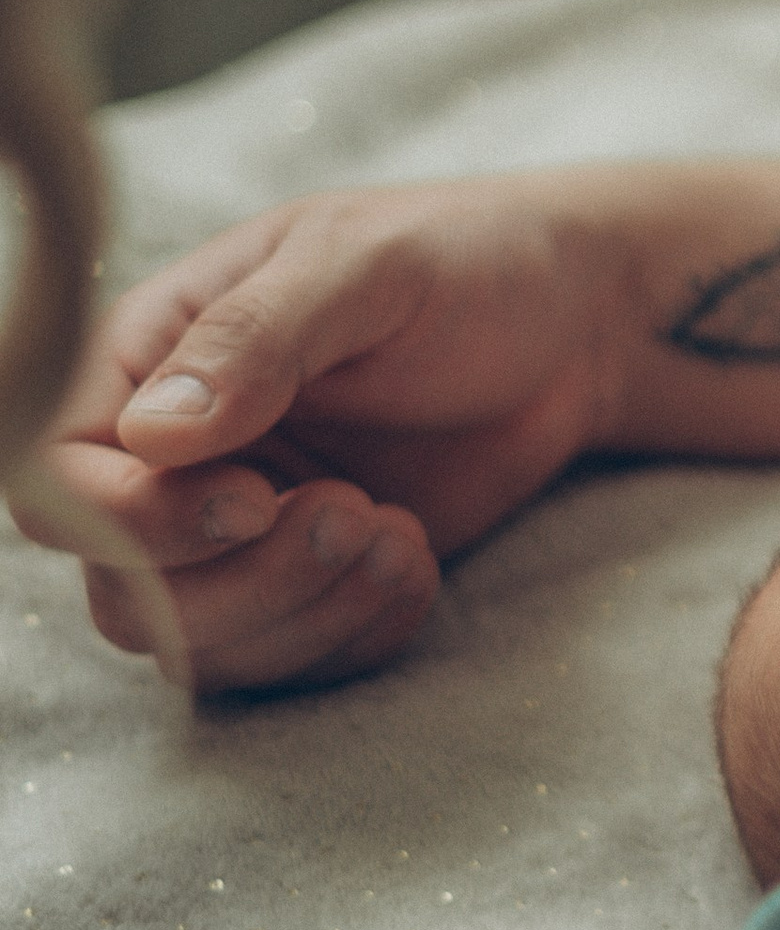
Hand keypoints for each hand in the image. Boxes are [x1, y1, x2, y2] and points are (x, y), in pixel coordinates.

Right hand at [12, 179, 631, 692]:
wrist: (571, 324)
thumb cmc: (462, 263)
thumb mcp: (364, 269)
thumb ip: (255, 339)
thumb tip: (149, 433)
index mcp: (148, 360)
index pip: (58, 480)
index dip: (137, 519)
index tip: (258, 497)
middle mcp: (172, 458)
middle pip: (126, 590)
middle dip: (245, 582)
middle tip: (360, 512)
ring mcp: (240, 533)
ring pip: (200, 647)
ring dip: (303, 617)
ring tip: (398, 537)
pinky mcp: (309, 584)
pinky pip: (290, 666)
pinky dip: (353, 640)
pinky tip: (419, 566)